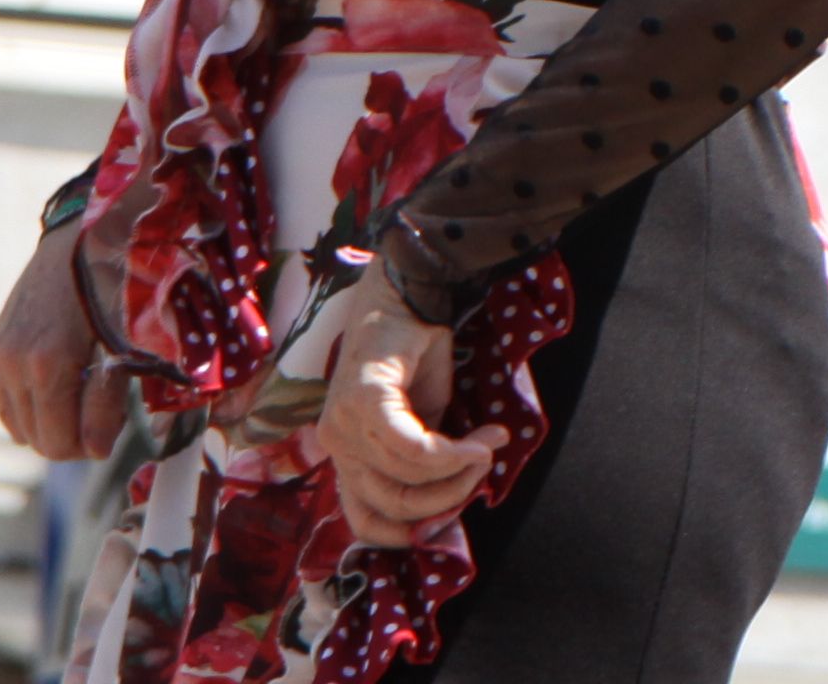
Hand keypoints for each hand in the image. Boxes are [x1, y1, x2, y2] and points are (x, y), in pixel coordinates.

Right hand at [0, 219, 133, 463]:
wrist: (81, 235)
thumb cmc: (117, 284)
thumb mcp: (125, 341)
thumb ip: (107, 400)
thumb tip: (96, 451)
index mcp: (48, 363)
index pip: (58, 442)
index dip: (90, 446)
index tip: (112, 431)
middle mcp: (13, 363)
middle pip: (38, 440)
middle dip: (73, 438)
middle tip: (103, 416)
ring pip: (20, 427)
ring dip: (52, 425)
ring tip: (85, 397)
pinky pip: (8, 404)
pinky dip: (34, 409)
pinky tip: (61, 389)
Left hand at [313, 272, 502, 546]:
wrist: (409, 295)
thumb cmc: (415, 355)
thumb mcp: (424, 420)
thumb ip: (427, 459)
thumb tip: (454, 496)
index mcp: (347, 455)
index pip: (364, 520)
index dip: (410, 532)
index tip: (454, 517)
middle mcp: (336, 446)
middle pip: (391, 504)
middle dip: (447, 498)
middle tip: (485, 469)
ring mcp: (344, 425)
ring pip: (406, 476)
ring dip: (460, 468)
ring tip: (492, 443)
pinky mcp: (363, 402)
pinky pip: (411, 447)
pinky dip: (452, 451)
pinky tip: (481, 440)